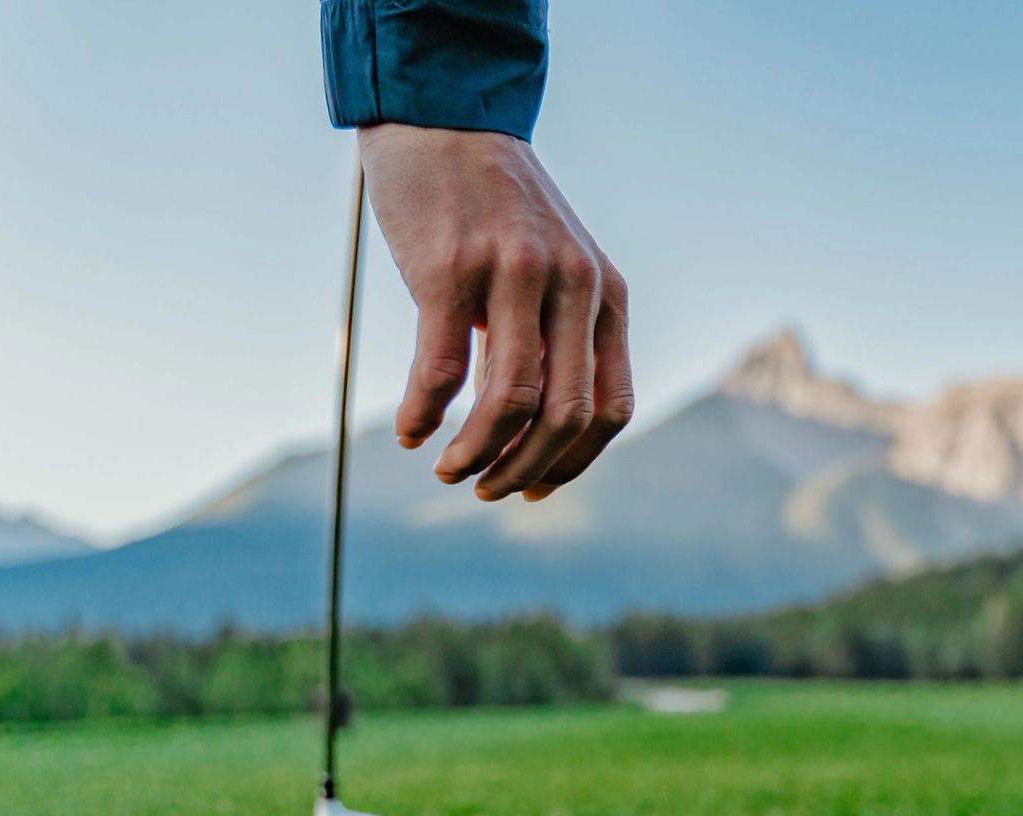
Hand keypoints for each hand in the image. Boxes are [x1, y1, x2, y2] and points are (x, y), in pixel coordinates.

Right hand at [359, 124, 633, 500]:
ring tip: (448, 470)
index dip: (574, 464)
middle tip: (484, 488)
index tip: (531, 487)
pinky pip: (443, 371)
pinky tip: (411, 430)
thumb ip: (562, 333)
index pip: (611, 408)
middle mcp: (571, 285)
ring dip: (477, 454)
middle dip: (526, 470)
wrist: (443, 120)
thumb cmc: (495, 208)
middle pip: (566, 416)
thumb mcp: (557, 267)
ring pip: (512, 402)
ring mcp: (514, 275)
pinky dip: (426, 414)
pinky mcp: (450, 269)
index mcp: (605, 294)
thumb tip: (540, 430)